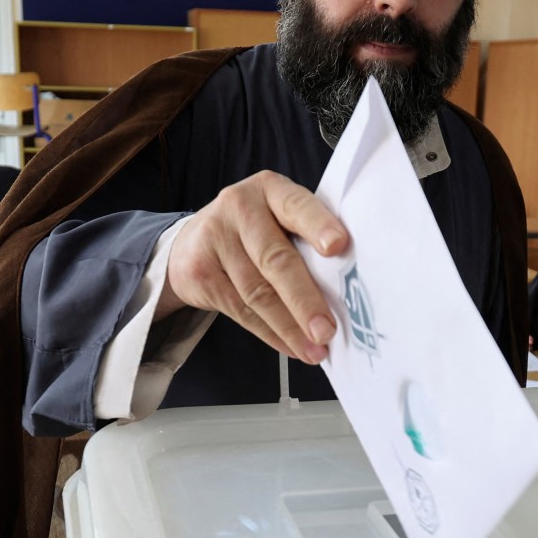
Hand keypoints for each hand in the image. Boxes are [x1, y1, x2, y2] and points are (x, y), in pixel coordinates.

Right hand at [159, 171, 348, 362]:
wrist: (192, 243)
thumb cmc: (254, 231)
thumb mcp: (278, 218)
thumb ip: (305, 238)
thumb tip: (346, 290)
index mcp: (271, 189)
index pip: (297, 206)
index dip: (318, 226)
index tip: (338, 247)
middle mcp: (240, 208)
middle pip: (275, 258)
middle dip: (304, 299)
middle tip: (326, 329)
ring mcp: (215, 239)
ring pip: (258, 292)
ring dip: (290, 327)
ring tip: (314, 349)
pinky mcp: (200, 273)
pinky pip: (242, 311)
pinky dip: (271, 334)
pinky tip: (290, 346)